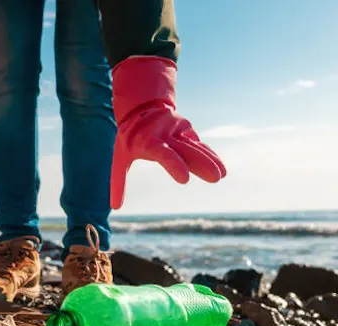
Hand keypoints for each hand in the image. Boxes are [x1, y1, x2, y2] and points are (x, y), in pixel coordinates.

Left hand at [110, 56, 225, 209]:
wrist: (141, 107)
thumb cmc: (128, 138)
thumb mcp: (120, 158)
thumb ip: (118, 182)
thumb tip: (115, 207)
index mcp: (148, 142)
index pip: (163, 154)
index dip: (174, 165)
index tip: (185, 180)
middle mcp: (166, 135)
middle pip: (185, 151)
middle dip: (201, 164)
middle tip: (215, 178)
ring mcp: (178, 130)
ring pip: (196, 147)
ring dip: (210, 160)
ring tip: (222, 175)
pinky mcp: (186, 130)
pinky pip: (199, 145)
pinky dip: (209, 155)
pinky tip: (221, 168)